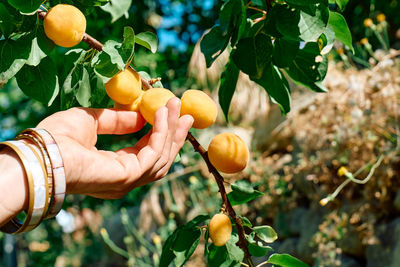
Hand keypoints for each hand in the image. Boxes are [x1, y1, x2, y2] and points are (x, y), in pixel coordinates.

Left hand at [37, 97, 192, 198]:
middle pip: (159, 158)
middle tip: (186, 115)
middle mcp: (125, 178)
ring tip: (177, 107)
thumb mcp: (92, 121)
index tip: (169, 114)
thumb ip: (118, 121)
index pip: (145, 153)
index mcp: (114, 167)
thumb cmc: (58, 138)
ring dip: (172, 131)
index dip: (160, 134)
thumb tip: (141, 116)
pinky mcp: (129, 176)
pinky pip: (153, 152)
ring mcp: (128, 180)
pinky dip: (161, 133)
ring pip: (161, 157)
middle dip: (174, 135)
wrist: (41, 153)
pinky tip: (162, 115)